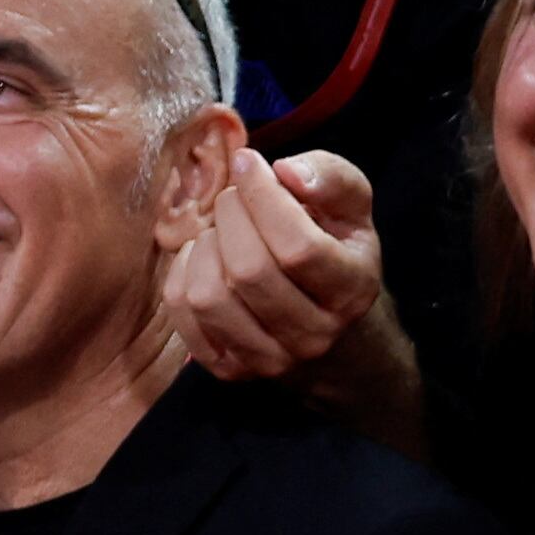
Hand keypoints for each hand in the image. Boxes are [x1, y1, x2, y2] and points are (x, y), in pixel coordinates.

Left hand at [168, 148, 389, 379]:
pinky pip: (184, 315)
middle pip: (249, 270)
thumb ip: (330, 177)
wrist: (330, 327)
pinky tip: (202, 259)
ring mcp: (272, 359)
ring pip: (210, 297)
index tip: (250, 164)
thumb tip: (285, 172)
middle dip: (230, 215)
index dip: (264, 197)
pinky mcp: (232, 370)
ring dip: (204, 247)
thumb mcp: (350, 209)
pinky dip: (181, 276)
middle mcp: (316, 335)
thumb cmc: (334, 251)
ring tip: (219, 230)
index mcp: (352, 290)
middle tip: (234, 197)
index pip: (299, 247)